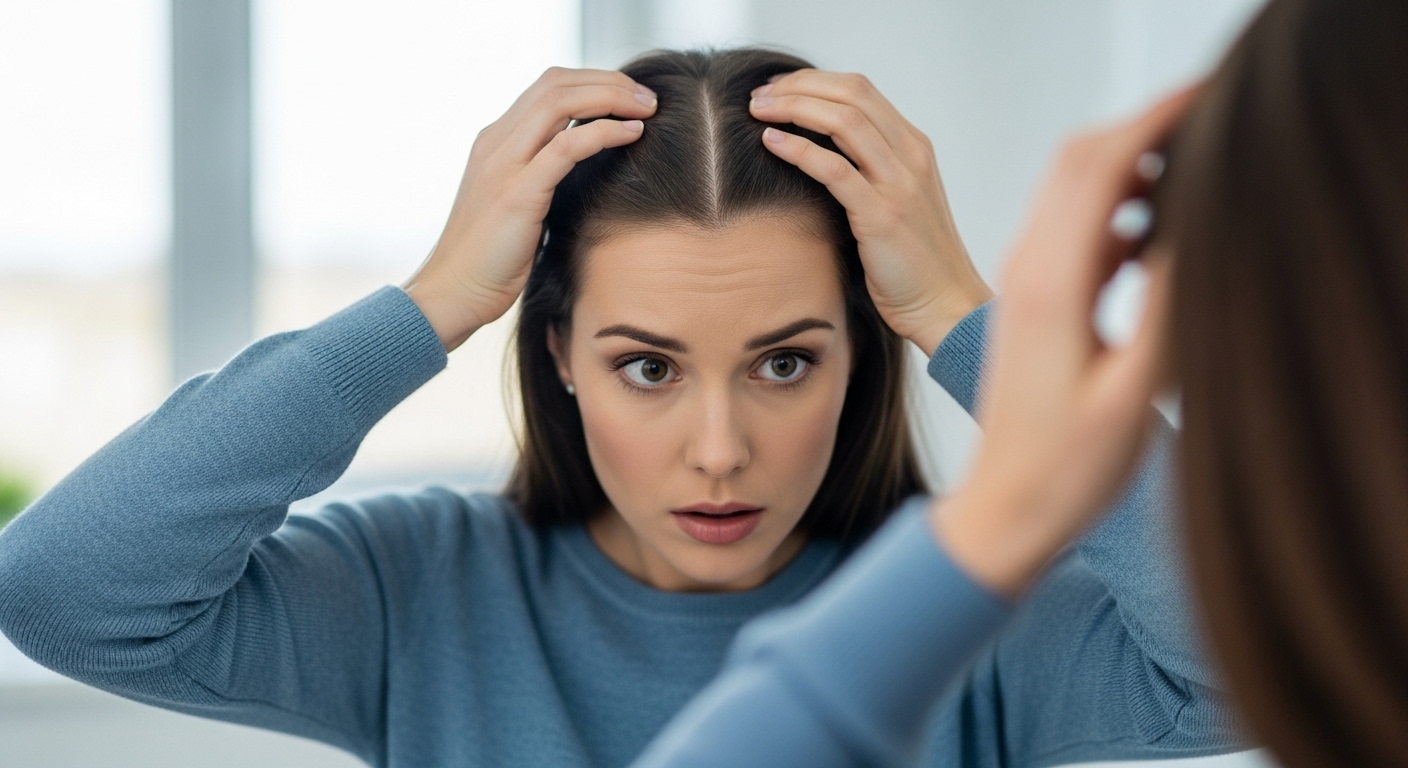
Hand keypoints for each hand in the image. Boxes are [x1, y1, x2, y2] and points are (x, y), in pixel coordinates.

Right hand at [403, 68, 657, 350]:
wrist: (452, 294)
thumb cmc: (489, 261)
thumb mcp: (515, 206)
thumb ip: (539, 178)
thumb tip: (583, 170)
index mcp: (494, 142)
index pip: (547, 87)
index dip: (592, 82)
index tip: (628, 98)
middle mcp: (495, 143)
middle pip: (556, 83)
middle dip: (607, 81)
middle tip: (647, 97)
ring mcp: (503, 165)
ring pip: (560, 102)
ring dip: (610, 97)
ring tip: (646, 108)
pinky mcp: (517, 193)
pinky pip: (567, 146)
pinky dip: (605, 132)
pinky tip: (632, 133)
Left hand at [749, 70, 991, 355]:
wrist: (945, 305)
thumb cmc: (914, 262)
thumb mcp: (897, 201)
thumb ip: (870, 170)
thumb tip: (819, 151)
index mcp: (914, 147)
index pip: (860, 90)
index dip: (814, 82)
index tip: (777, 90)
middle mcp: (911, 156)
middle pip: (851, 94)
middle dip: (798, 86)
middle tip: (759, 96)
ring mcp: (899, 184)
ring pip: (844, 121)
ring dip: (794, 108)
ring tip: (758, 112)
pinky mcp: (882, 215)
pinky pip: (834, 169)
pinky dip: (799, 149)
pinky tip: (772, 143)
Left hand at [933, 87, 1196, 596]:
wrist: (1005, 510)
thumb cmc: (1067, 470)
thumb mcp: (1134, 391)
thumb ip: (1165, 306)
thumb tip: (1190, 229)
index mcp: (1053, 285)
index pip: (1098, 168)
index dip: (1151, 121)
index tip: (1202, 101)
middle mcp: (1029, 273)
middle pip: (1078, 163)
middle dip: (1139, 129)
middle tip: (1201, 121)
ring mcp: (1025, 286)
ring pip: (1070, 193)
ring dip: (1126, 169)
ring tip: (1188, 175)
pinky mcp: (1031, 304)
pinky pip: (1069, 232)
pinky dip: (1112, 214)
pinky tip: (1148, 237)